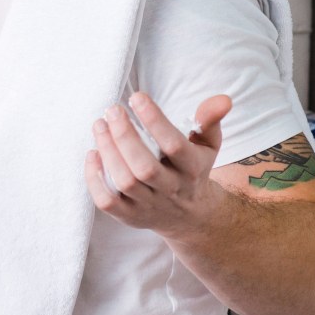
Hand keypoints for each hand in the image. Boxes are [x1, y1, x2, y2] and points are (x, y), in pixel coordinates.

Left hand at [84, 91, 232, 238]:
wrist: (190, 217)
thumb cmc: (193, 169)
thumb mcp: (207, 145)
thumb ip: (210, 120)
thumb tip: (222, 99)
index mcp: (192, 169)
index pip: (174, 145)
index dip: (154, 120)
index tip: (136, 97)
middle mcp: (171, 189)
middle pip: (145, 167)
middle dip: (124, 136)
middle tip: (112, 110)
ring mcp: (149, 205)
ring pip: (125, 182)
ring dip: (108, 151)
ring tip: (99, 125)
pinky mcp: (129, 216)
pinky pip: (107, 202)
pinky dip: (94, 179)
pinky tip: (92, 154)